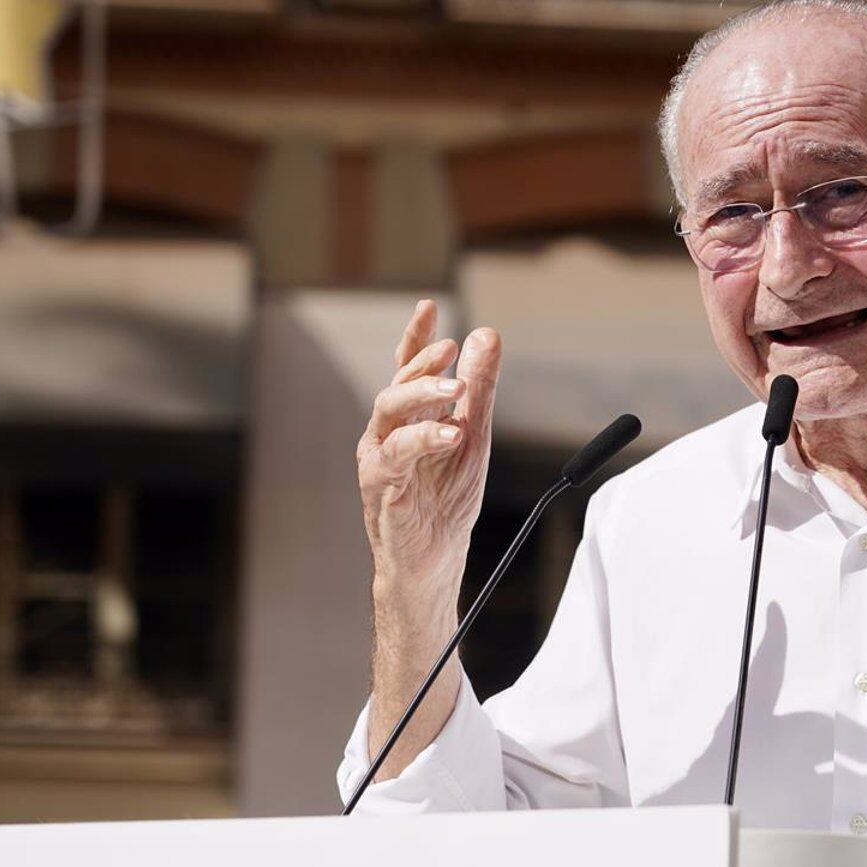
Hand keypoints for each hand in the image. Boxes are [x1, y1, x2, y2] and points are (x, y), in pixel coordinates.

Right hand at [356, 301, 500, 613]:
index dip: (416, 337)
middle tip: (451, 348)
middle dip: (423, 361)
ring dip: (423, 394)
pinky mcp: (380, 483)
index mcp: (410, 418)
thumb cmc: (446, 501)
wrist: (432, 560)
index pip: (409, 368)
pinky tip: (450, 434)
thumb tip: (487, 336)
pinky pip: (395, 453)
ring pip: (389, 409)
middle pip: (398, 382)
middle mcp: (389, 431)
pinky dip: (423, 439)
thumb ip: (479, 390)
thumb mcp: (473, 436)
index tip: (428, 306)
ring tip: (456, 390)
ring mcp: (380, 455)